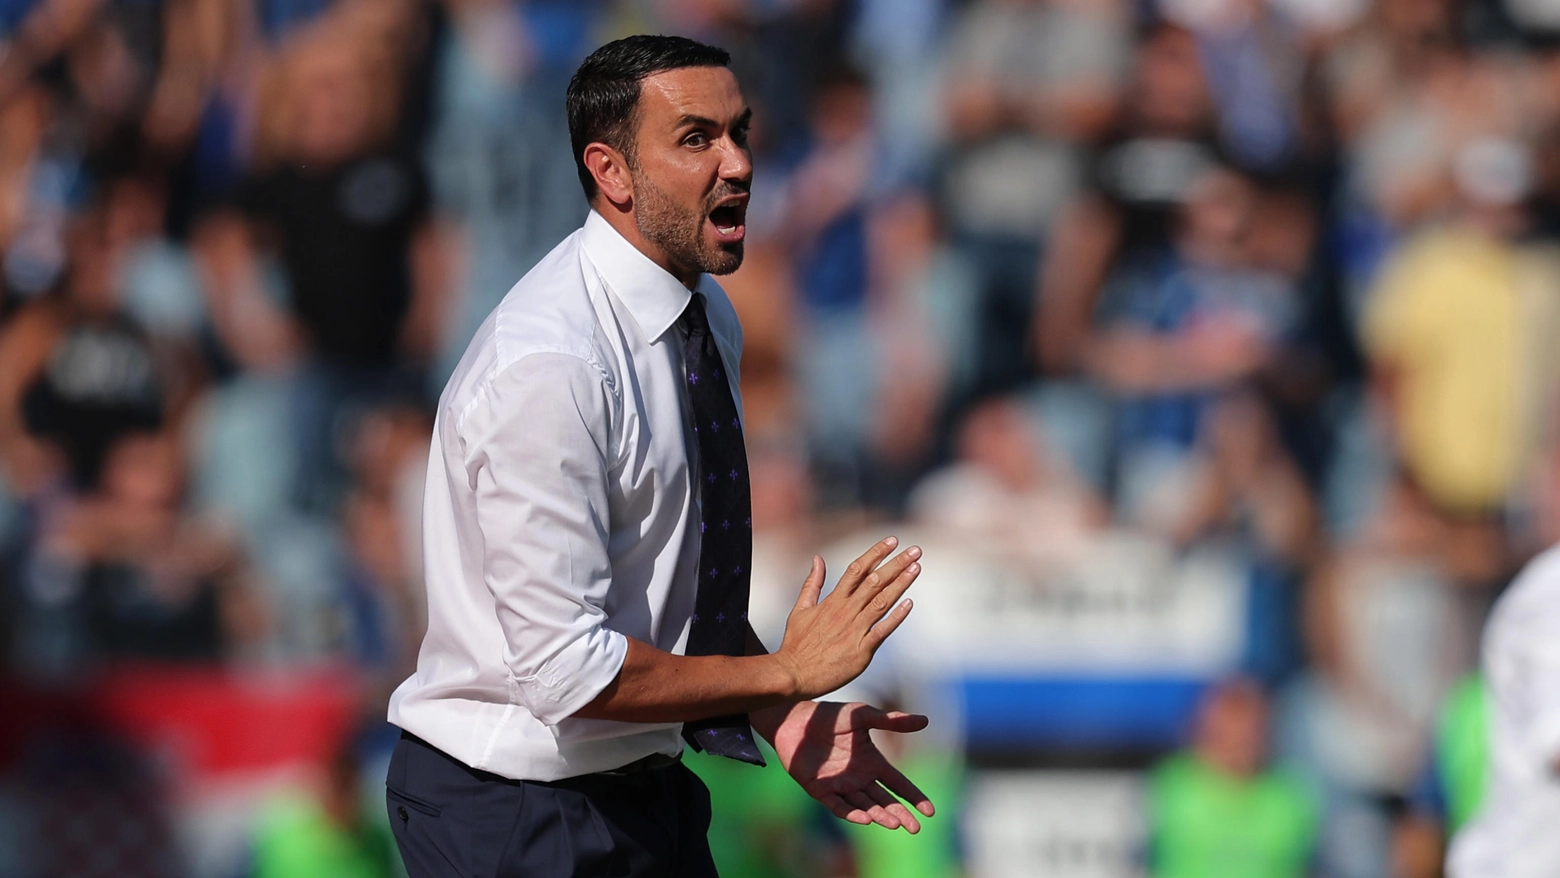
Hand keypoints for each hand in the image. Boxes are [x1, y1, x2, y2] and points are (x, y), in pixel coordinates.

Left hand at [769, 701, 934, 831]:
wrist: (796, 718)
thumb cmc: (831, 715)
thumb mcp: (864, 715)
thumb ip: (891, 721)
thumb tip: (925, 721)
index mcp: (872, 762)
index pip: (898, 784)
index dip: (913, 797)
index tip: (930, 811)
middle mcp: (858, 777)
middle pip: (885, 801)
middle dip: (900, 814)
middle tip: (915, 829)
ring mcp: (840, 785)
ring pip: (865, 806)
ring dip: (880, 816)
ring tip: (895, 823)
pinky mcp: (820, 790)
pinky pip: (838, 806)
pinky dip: (851, 814)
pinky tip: (866, 818)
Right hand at [773, 537, 920, 699]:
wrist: (793, 674)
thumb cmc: (796, 644)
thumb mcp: (800, 609)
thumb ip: (812, 583)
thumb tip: (817, 558)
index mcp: (833, 601)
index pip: (857, 569)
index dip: (876, 553)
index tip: (892, 541)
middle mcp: (846, 611)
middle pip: (875, 581)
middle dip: (897, 564)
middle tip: (915, 551)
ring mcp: (855, 630)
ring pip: (882, 601)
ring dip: (901, 584)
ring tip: (916, 568)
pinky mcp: (862, 650)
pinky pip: (883, 630)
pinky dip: (897, 616)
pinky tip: (909, 603)